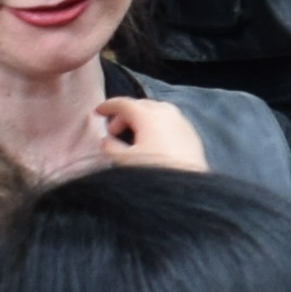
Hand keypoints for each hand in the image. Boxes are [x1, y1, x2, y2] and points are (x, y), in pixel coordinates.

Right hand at [95, 95, 213, 175]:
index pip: (123, 103)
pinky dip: (159, 125)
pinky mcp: (191, 134)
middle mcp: (166, 113)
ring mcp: (181, 122)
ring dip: (143, 119)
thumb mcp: (125, 161)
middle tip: (115, 131)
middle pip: (140, 105)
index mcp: (147, 116)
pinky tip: (155, 141)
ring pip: (158, 111)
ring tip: (135, 135)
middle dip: (125, 115)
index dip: (108, 106)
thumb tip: (106, 140)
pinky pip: (171, 122)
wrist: (187, 188)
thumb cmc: (154, 172)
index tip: (98, 111)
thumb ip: (111, 147)